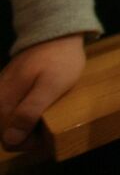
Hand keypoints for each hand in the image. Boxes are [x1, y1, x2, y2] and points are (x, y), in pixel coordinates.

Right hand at [0, 34, 85, 151]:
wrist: (57, 32)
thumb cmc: (59, 61)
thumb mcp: (51, 87)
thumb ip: (30, 111)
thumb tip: (10, 138)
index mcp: (4, 103)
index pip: (9, 140)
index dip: (29, 142)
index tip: (48, 132)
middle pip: (6, 132)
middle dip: (27, 133)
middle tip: (49, 121)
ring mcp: (0, 92)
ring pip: (7, 121)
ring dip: (25, 123)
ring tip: (46, 112)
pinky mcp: (6, 86)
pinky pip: (10, 108)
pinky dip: (23, 111)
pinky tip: (38, 103)